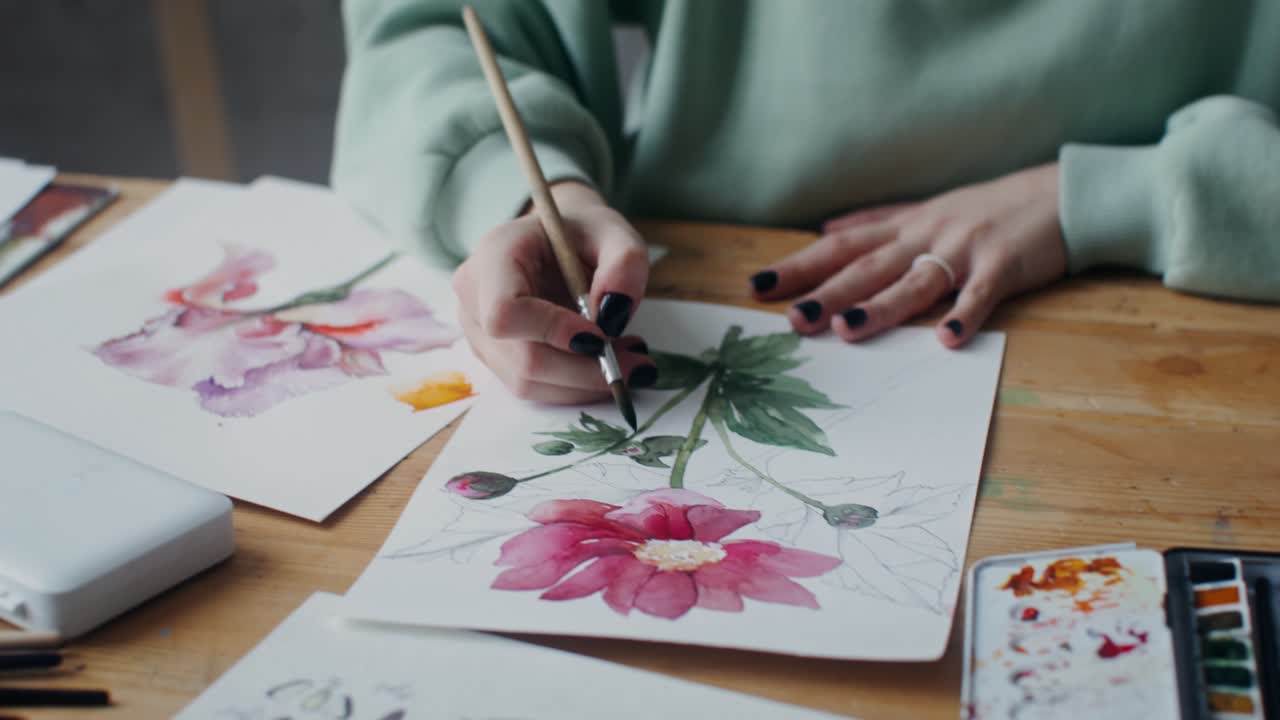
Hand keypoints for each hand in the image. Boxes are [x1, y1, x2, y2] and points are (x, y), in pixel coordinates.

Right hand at [452, 181, 654, 402]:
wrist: (557, 242)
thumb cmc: (582, 234)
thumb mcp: (615, 233)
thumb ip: (625, 262)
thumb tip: (614, 314)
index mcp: (495, 253)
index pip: (504, 311)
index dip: (551, 332)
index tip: (600, 337)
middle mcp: (475, 295)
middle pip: (522, 358)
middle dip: (584, 370)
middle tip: (638, 365)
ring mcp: (478, 331)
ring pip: (528, 381)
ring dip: (584, 383)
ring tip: (629, 362)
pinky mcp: (495, 356)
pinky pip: (533, 387)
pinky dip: (575, 386)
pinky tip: (605, 364)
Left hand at [751, 162, 1066, 346]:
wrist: (1062, 194)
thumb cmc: (992, 208)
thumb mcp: (927, 209)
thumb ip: (876, 220)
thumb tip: (826, 229)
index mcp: (905, 226)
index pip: (841, 247)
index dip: (800, 266)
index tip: (759, 287)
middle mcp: (926, 234)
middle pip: (868, 266)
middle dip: (827, 293)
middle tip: (792, 320)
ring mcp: (965, 247)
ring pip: (915, 280)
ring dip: (881, 307)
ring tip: (847, 330)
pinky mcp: (1005, 264)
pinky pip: (981, 292)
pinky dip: (965, 314)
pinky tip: (947, 339)